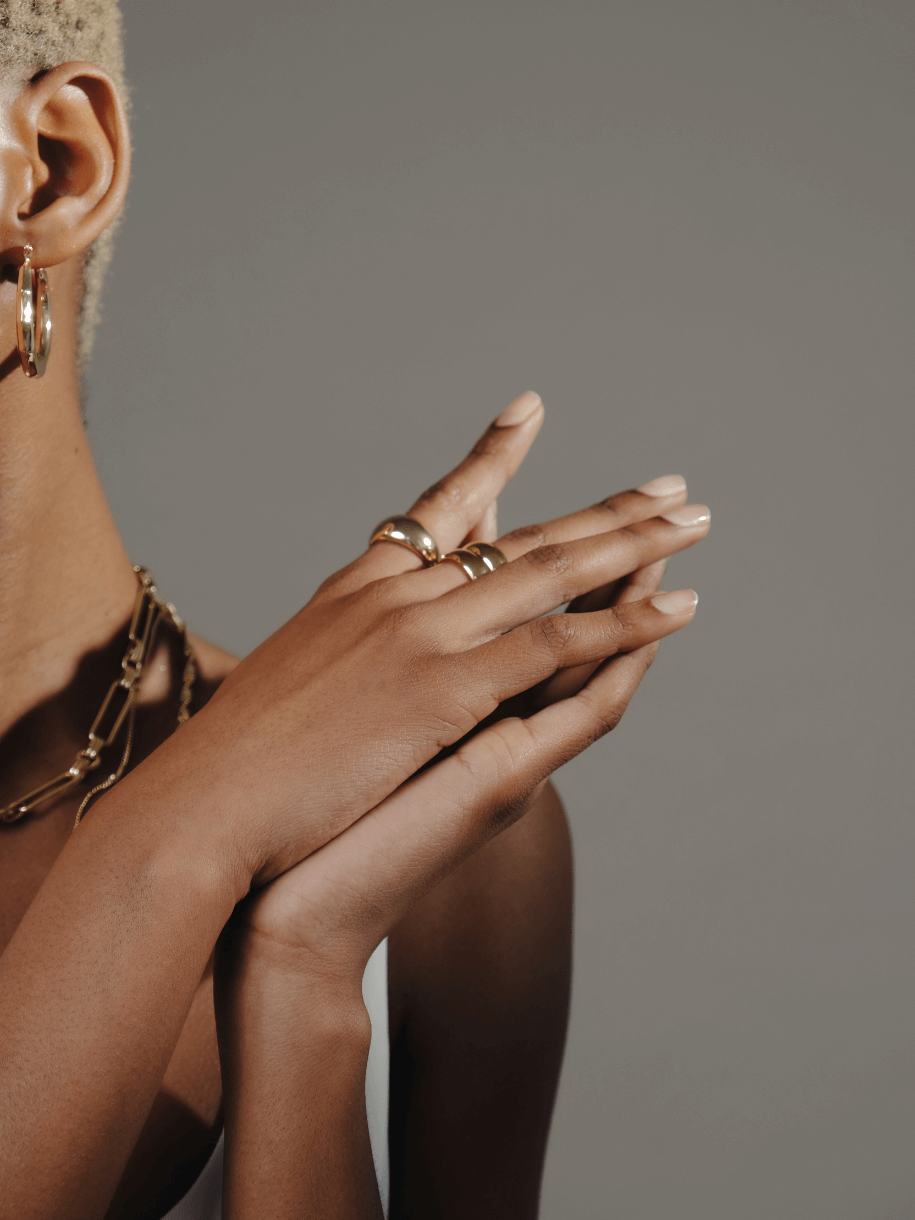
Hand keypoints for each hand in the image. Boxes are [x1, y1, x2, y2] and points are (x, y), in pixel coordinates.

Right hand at [137, 392, 707, 892]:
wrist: (202, 805)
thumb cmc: (235, 761)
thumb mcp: (285, 680)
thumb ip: (334, 651)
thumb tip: (351, 654)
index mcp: (357, 588)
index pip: (439, 506)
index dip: (491, 457)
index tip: (530, 411)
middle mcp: (396, 592)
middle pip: (519, 532)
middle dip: (601, 506)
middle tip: (666, 483)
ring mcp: (422, 631)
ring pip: (551, 569)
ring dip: (633, 542)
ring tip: (695, 520)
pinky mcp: (444, 683)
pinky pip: (554, 639)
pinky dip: (621, 620)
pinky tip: (677, 606)